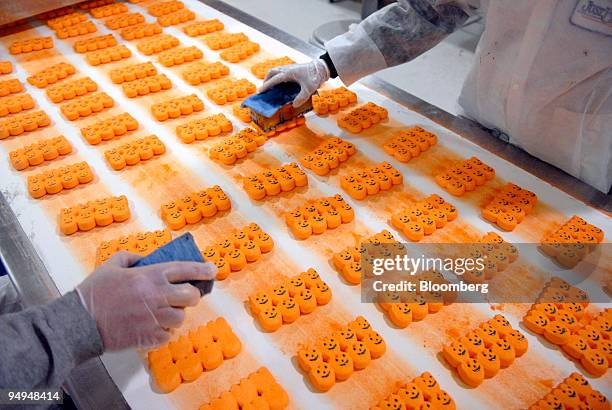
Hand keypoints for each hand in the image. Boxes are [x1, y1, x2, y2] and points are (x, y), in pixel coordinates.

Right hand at [76, 251, 216, 350]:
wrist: (79, 322)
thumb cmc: (93, 292)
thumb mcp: (112, 264)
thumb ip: (133, 258)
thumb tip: (147, 259)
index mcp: (150, 276)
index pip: (185, 269)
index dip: (202, 269)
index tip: (213, 270)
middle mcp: (156, 296)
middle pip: (191, 296)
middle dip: (191, 295)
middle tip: (183, 296)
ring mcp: (155, 318)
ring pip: (181, 317)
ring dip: (175, 315)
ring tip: (161, 313)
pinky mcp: (149, 337)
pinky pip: (168, 335)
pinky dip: (163, 332)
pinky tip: (150, 327)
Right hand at [260, 59, 329, 106]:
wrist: (322, 67)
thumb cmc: (315, 77)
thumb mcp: (309, 89)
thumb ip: (301, 98)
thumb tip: (293, 105)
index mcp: (288, 73)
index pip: (274, 80)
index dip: (266, 86)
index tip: (260, 91)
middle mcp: (287, 69)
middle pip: (272, 72)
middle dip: (266, 80)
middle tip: (264, 89)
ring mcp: (290, 67)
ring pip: (276, 71)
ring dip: (271, 77)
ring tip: (271, 86)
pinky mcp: (293, 68)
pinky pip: (281, 71)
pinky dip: (277, 77)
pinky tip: (281, 84)